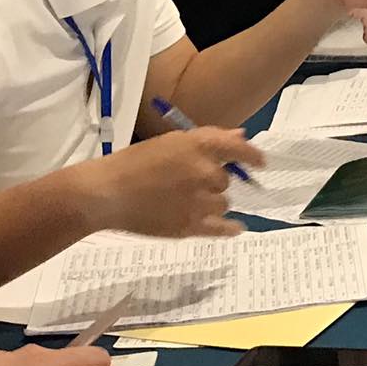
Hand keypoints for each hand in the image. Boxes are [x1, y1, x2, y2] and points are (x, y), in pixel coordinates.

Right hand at [79, 126, 262, 237]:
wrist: (105, 193)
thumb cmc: (133, 163)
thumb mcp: (171, 142)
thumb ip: (209, 139)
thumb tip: (241, 136)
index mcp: (199, 146)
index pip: (238, 148)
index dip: (252, 155)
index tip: (261, 162)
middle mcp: (205, 172)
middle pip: (226, 180)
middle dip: (213, 182)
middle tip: (187, 184)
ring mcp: (199, 202)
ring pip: (223, 204)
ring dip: (212, 203)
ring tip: (185, 203)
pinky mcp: (190, 227)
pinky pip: (222, 229)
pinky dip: (230, 229)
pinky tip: (236, 228)